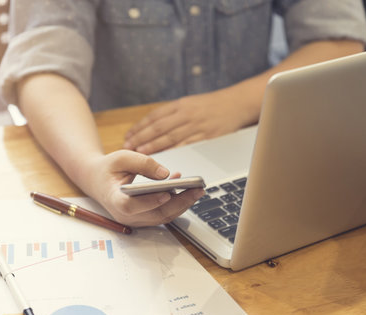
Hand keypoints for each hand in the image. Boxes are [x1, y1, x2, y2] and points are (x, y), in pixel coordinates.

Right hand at [82, 150, 204, 226]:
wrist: (98, 181)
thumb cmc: (109, 169)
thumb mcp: (121, 158)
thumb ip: (142, 163)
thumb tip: (165, 173)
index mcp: (114, 199)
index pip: (130, 206)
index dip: (149, 202)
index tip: (166, 193)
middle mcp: (125, 215)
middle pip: (155, 214)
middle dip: (179, 202)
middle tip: (197, 189)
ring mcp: (135, 220)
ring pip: (163, 216)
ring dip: (182, 204)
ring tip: (198, 189)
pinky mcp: (145, 218)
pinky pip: (164, 213)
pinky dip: (177, 202)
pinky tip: (187, 188)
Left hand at [123, 87, 256, 154]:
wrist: (238, 104)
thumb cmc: (211, 106)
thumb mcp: (190, 104)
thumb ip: (172, 114)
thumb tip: (150, 127)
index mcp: (181, 105)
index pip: (155, 117)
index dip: (139, 127)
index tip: (128, 137)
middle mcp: (187, 114)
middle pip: (159, 127)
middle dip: (142, 138)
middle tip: (128, 147)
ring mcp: (197, 126)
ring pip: (171, 137)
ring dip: (154, 146)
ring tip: (140, 154)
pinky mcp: (207, 137)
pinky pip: (187, 146)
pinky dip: (174, 152)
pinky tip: (164, 158)